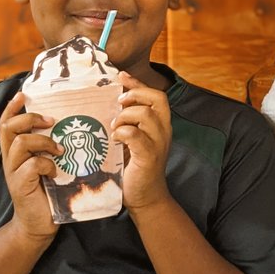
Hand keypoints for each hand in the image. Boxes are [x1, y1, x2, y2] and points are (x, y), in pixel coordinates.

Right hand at [0, 91, 59, 242]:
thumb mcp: (47, 165)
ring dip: (43, 141)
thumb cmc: (47, 193)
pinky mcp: (20, 185)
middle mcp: (10, 160)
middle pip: (8, 128)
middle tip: (51, 121)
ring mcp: (13, 172)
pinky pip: (32, 165)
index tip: (23, 94)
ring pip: (20, 142)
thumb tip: (65, 125)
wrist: (39, 225)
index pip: (5, 123)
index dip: (12, 107)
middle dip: (30, 118)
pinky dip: (47, 165)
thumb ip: (48, 148)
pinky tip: (56, 173)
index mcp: (14, 153)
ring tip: (59, 150)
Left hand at [112, 72, 171, 211]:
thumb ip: (128, 123)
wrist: (145, 197)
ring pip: (146, 115)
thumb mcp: (133, 140)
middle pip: (157, 98)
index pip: (156, 95)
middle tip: (118, 103)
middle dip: (135, 95)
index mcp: (161, 125)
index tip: (121, 76)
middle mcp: (164, 131)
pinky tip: (115, 139)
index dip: (138, 84)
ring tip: (114, 126)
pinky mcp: (148, 157)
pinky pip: (136, 136)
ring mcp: (158, 143)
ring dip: (125, 116)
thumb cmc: (135, 168)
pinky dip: (122, 133)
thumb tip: (110, 104)